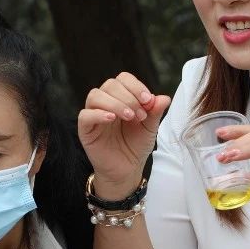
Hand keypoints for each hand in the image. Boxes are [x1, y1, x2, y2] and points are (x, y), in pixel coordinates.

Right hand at [77, 72, 170, 195]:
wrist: (127, 169)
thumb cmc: (136, 146)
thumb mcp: (150, 128)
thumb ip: (155, 112)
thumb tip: (164, 98)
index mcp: (121, 98)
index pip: (123, 79)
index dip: (135, 86)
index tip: (148, 100)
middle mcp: (106, 103)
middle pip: (110, 84)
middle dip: (128, 97)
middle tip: (140, 115)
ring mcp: (94, 116)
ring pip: (95, 95)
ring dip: (115, 103)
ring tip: (130, 117)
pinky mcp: (85, 130)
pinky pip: (85, 115)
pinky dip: (98, 114)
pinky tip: (112, 119)